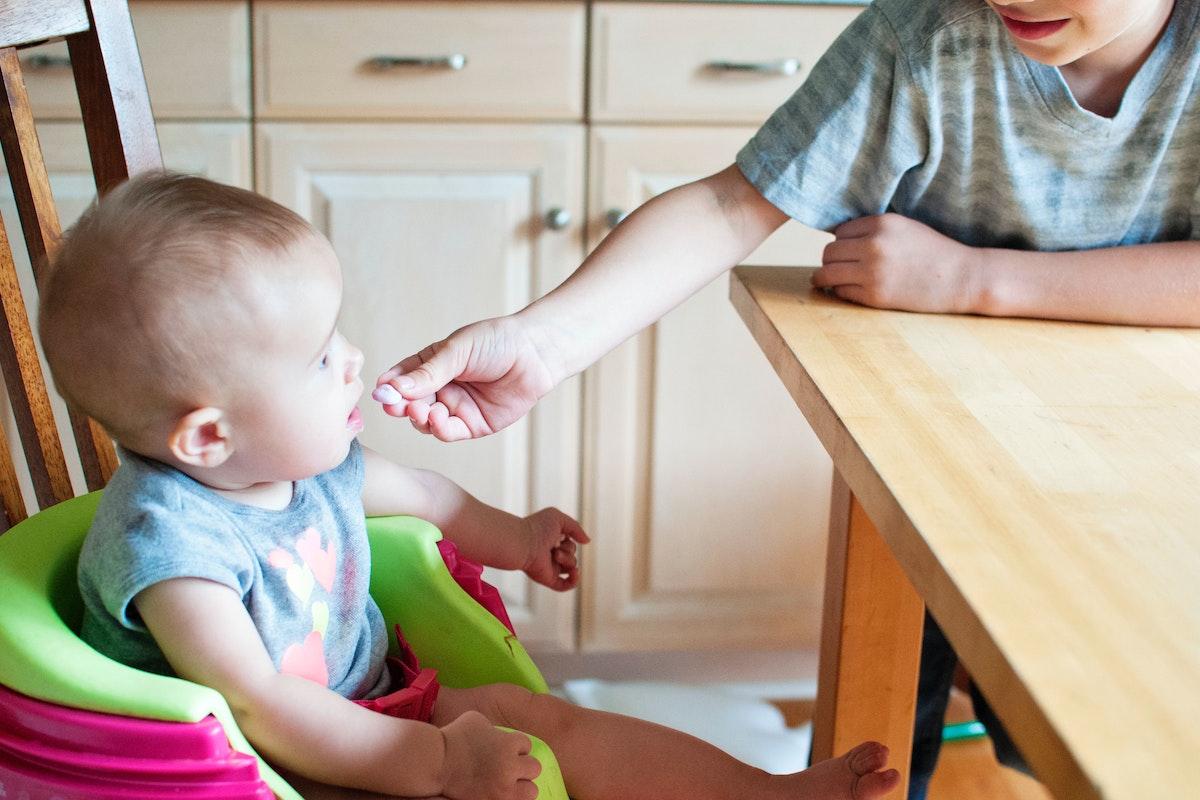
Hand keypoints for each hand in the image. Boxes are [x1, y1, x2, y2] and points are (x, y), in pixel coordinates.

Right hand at [374, 316, 557, 441]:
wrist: (535, 353)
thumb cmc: (497, 342)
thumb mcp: (457, 351)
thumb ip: (427, 373)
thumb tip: (392, 388)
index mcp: (432, 365)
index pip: (402, 378)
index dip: (390, 387)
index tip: (380, 392)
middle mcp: (441, 388)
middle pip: (410, 403)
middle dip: (400, 406)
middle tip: (394, 406)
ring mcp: (456, 408)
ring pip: (425, 421)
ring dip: (418, 418)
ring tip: (419, 410)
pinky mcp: (474, 425)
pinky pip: (449, 432)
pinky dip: (439, 428)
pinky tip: (438, 417)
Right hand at [440, 710, 540, 799]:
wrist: (436, 762)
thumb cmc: (454, 736)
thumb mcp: (477, 720)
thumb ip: (495, 728)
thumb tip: (500, 735)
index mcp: (509, 744)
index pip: (527, 745)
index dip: (516, 746)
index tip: (504, 749)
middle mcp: (510, 767)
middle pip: (534, 768)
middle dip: (523, 767)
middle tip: (510, 767)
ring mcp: (503, 789)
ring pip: (531, 791)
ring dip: (522, 786)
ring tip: (509, 784)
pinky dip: (509, 797)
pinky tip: (499, 792)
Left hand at [521, 508, 589, 590]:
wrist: (523, 543)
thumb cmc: (537, 528)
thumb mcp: (559, 518)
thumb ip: (576, 527)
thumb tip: (587, 541)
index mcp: (551, 541)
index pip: (570, 542)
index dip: (569, 538)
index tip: (558, 534)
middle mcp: (550, 555)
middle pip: (572, 554)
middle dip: (569, 549)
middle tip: (554, 546)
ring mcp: (550, 567)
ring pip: (571, 567)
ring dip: (568, 559)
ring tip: (555, 554)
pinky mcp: (548, 579)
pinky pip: (566, 585)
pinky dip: (574, 580)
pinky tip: (575, 572)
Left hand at [812, 213, 982, 313]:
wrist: (961, 278)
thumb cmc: (933, 252)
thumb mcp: (904, 227)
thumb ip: (873, 229)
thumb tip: (835, 237)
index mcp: (881, 223)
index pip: (839, 232)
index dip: (842, 242)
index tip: (848, 250)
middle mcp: (873, 246)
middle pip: (829, 252)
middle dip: (832, 260)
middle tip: (838, 266)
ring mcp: (872, 272)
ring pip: (827, 273)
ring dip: (825, 277)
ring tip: (827, 280)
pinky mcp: (874, 296)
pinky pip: (840, 292)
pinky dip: (841, 292)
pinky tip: (849, 290)